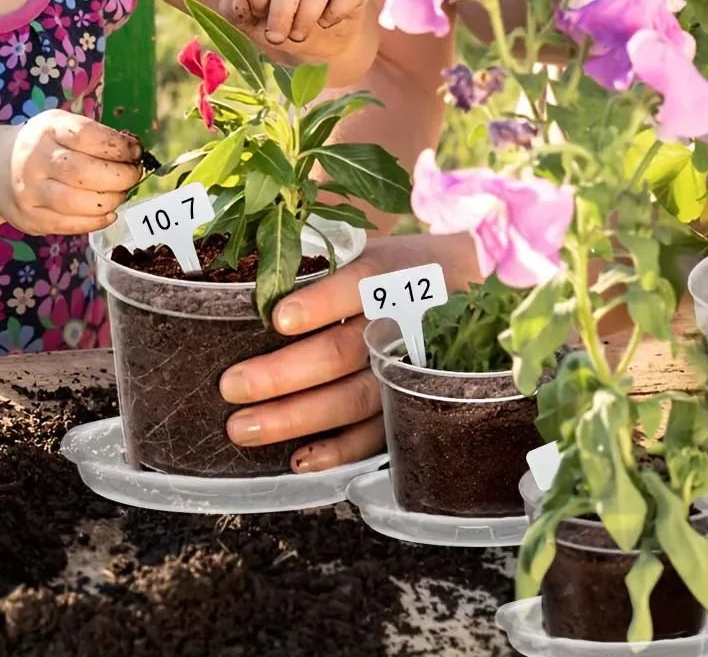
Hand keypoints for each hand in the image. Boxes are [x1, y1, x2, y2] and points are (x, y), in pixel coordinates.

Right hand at [0, 109, 143, 235]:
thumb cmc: (45, 145)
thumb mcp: (62, 126)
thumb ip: (95, 137)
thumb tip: (135, 154)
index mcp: (48, 130)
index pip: (86, 136)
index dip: (117, 146)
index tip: (135, 151)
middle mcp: (35, 160)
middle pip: (84, 172)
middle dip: (120, 177)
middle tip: (133, 175)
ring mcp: (30, 192)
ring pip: (76, 203)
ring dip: (110, 201)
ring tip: (121, 194)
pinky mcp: (30, 218)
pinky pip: (68, 225)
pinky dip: (96, 221)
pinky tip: (109, 213)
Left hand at [217, 232, 480, 472]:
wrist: (475, 289)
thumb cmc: (400, 269)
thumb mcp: (370, 248)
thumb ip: (320, 260)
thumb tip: (240, 269)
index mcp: (388, 275)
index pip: (356, 286)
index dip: (320, 304)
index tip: (279, 318)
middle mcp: (400, 324)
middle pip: (342, 351)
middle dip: (283, 373)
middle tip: (232, 385)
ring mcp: (408, 370)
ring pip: (353, 399)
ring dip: (296, 417)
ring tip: (244, 427)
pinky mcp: (412, 404)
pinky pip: (377, 436)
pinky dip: (339, 450)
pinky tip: (300, 459)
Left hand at [219, 0, 376, 71]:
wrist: (320, 46)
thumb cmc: (283, 29)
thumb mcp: (255, 27)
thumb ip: (237, 13)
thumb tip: (235, 0)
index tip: (256, 14)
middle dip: (281, 9)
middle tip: (276, 37)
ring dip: (308, 12)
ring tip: (299, 36)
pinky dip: (337, 9)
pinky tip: (327, 23)